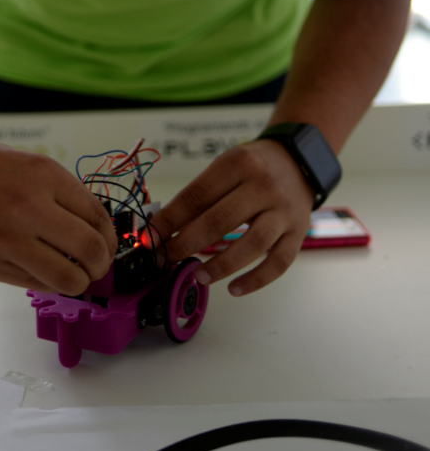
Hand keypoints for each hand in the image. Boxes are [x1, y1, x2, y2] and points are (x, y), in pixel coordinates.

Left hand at [148, 140, 313, 295]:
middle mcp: (263, 186)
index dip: (170, 221)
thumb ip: (198, 196)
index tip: (150, 240)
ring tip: (198, 276)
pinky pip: (279, 262)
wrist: (300, 160)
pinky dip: (256, 280)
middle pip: (220, 220)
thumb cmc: (254, 167)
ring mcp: (284, 211)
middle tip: (166, 259)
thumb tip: (164, 229)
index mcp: (238, 164)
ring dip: (221, 265)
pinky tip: (234, 289)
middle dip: (186, 244)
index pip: (197, 196)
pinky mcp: (298, 233)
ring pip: (252, 244)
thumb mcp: (225, 167)